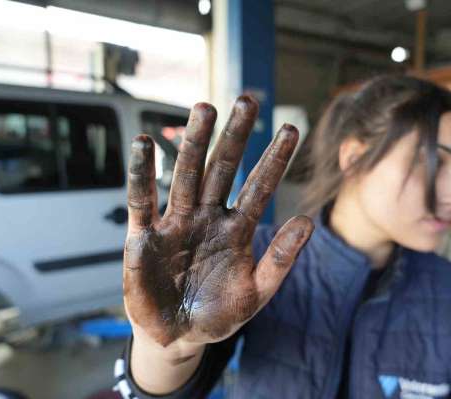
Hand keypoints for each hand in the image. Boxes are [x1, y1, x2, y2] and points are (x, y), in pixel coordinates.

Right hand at [123, 95, 313, 347]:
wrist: (178, 337)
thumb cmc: (218, 315)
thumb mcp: (256, 292)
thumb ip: (280, 259)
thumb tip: (308, 221)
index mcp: (237, 230)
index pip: (259, 187)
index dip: (275, 160)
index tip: (291, 130)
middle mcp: (208, 217)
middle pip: (223, 169)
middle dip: (235, 137)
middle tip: (247, 101)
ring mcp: (177, 222)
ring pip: (187, 174)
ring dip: (194, 143)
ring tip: (204, 108)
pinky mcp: (144, 236)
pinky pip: (142, 200)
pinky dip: (142, 174)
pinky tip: (144, 144)